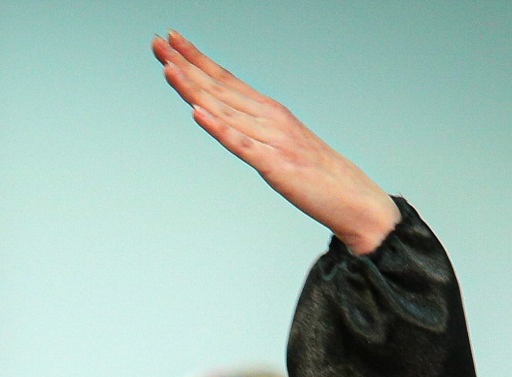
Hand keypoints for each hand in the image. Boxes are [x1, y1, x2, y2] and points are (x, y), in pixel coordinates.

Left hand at [151, 32, 397, 254]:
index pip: (225, 79)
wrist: (354, 199)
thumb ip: (256, 132)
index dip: (197, 59)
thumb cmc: (317, 175)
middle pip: (218, 87)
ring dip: (193, 89)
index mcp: (269, 111)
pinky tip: (198, 113)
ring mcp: (272, 139)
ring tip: (168, 69)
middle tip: (157, 43)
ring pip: (224, 109)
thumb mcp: (281, 146)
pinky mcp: (274, 165)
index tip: (172, 41)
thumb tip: (229, 122)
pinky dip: (219, 128)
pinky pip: (241, 145)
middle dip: (185, 65)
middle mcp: (269, 117)